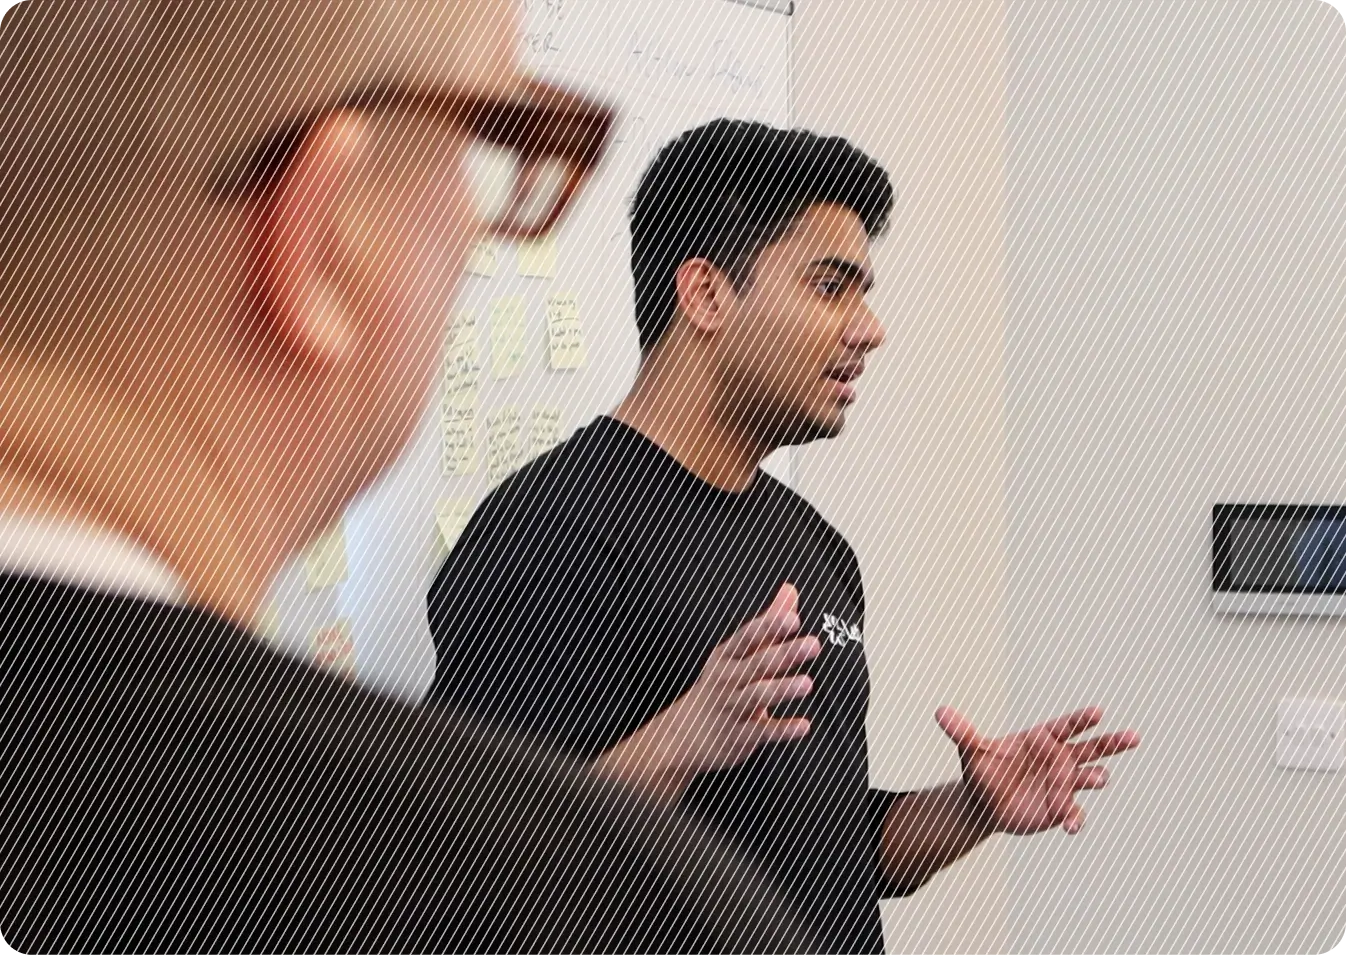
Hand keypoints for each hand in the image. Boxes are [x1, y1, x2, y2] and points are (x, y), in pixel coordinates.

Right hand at [592, 584, 819, 802]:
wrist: (683, 735)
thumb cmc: (720, 686)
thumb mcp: (738, 653)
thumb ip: (769, 623)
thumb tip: (790, 590)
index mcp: (727, 656)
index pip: (748, 638)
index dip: (769, 627)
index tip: (792, 618)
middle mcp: (727, 679)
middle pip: (757, 664)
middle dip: (785, 654)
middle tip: (813, 644)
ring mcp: (732, 708)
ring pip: (758, 696)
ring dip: (782, 689)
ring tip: (807, 683)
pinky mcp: (739, 736)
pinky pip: (762, 732)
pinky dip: (782, 730)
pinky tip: (804, 726)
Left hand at [935, 706, 1139, 835]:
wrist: (984, 804)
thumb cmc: (982, 771)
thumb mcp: (971, 752)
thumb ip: (961, 732)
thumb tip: (939, 711)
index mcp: (1041, 739)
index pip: (1065, 726)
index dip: (1081, 720)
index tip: (1098, 712)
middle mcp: (1058, 759)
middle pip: (1090, 748)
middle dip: (1111, 743)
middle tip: (1134, 736)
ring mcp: (1062, 784)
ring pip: (1087, 778)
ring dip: (1095, 778)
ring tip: (1100, 778)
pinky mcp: (1060, 808)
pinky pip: (1074, 813)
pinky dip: (1075, 818)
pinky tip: (1071, 825)